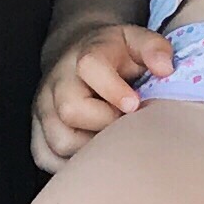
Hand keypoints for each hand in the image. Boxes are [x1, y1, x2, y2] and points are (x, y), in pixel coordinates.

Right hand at [33, 24, 171, 166]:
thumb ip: (154, 49)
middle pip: (70, 110)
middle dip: (104, 124)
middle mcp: (59, 82)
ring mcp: (44, 108)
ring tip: (111, 139)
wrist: (78, 54)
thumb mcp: (138, 40)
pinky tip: (92, 153)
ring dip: (90, 147)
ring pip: (59, 140)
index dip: (113, 89)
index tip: (134, 105)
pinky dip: (70, 163)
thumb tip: (165, 68)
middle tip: (125, 124)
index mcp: (86, 56)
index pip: (90, 67)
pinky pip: (46, 157)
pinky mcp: (38, 130)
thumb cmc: (115, 55)